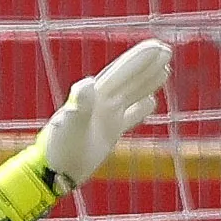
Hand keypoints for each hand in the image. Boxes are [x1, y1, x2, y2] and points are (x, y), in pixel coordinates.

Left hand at [38, 39, 171, 190]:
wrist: (54, 174)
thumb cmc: (61, 149)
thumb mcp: (72, 125)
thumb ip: (80, 104)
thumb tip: (87, 83)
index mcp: (94, 97)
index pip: (120, 72)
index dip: (138, 59)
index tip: (157, 46)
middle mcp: (101, 104)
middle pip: (128, 79)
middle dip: (146, 65)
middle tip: (166, 50)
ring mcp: (106, 118)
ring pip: (131, 94)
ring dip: (147, 82)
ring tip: (166, 69)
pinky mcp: (109, 134)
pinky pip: (129, 117)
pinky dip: (140, 109)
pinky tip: (151, 102)